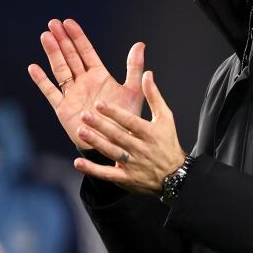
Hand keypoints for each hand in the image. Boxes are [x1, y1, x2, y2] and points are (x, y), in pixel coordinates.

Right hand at [27, 18, 144, 148]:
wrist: (115, 144)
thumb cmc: (125, 119)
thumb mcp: (133, 91)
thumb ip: (134, 67)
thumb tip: (140, 44)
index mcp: (99, 76)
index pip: (86, 51)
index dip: (77, 37)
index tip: (68, 22)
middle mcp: (84, 82)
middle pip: (70, 56)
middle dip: (62, 40)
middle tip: (53, 23)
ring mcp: (72, 94)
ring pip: (60, 69)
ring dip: (53, 53)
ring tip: (45, 36)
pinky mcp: (63, 108)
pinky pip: (51, 92)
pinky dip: (42, 81)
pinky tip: (33, 68)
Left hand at [72, 70, 185, 194]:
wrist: (174, 175)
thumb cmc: (168, 142)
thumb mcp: (165, 117)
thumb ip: (154, 96)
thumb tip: (148, 74)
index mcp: (150, 133)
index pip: (130, 121)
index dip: (115, 113)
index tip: (100, 104)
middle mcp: (140, 149)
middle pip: (118, 136)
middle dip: (101, 125)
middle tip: (85, 115)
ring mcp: (132, 165)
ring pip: (111, 152)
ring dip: (96, 142)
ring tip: (81, 132)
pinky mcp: (125, 178)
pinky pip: (107, 174)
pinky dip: (92, 169)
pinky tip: (78, 163)